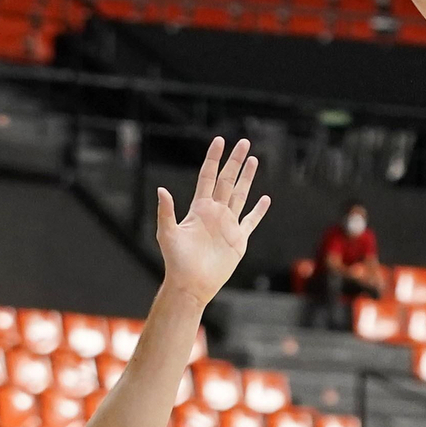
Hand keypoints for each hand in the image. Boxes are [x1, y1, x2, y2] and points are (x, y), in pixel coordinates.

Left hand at [156, 136, 270, 306]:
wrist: (191, 284)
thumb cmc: (176, 261)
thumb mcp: (167, 234)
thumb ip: (166, 212)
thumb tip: (161, 190)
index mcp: (199, 208)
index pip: (207, 176)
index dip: (213, 159)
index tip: (219, 141)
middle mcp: (215, 213)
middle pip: (227, 180)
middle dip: (235, 161)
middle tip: (244, 142)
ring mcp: (228, 225)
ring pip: (240, 195)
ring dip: (247, 178)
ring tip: (254, 160)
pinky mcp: (238, 240)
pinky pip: (251, 221)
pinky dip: (258, 210)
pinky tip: (265, 199)